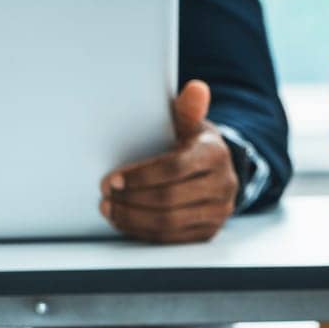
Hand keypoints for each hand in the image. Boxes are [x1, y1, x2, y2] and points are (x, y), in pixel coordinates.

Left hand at [100, 80, 237, 243]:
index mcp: (215, 154)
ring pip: (169, 223)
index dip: (139, 176)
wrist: (213, 168)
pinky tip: (125, 221)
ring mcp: (219, 211)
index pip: (174, 169)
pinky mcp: (208, 232)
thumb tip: (196, 88)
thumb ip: (187, 108)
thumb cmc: (191, 142)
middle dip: (131, 200)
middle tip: (105, 196)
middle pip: (169, 199)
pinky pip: (171, 239)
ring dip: (133, 218)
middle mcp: (223, 184)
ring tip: (110, 209)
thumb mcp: (189, 123)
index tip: (111, 179)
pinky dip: (143, 232)